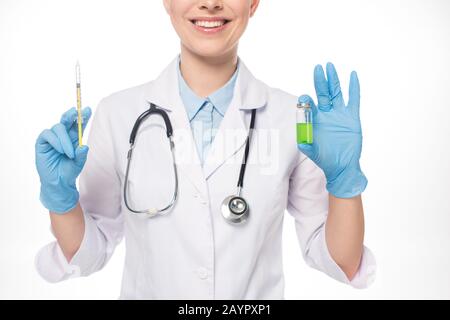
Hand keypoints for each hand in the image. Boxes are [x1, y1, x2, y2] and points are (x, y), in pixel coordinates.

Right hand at [35, 107, 91, 212]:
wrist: (58, 182)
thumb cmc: (69, 171)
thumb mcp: (78, 163)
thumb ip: (81, 155)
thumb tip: (84, 146)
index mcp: (74, 138)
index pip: (79, 125)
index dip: (83, 117)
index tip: (88, 109)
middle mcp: (63, 136)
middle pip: (67, 120)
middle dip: (72, 115)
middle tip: (77, 112)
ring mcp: (52, 138)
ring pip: (58, 128)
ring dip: (65, 139)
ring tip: (69, 153)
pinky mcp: (42, 142)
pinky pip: (47, 134)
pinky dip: (55, 141)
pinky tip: (60, 150)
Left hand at [297, 63, 366, 197]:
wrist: (341, 166)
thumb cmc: (325, 159)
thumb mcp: (313, 153)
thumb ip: (307, 146)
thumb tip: (301, 141)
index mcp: (314, 120)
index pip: (309, 105)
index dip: (307, 100)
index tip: (305, 97)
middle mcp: (326, 114)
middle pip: (322, 93)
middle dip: (320, 80)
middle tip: (318, 68)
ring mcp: (339, 114)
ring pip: (336, 93)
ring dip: (333, 80)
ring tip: (329, 66)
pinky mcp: (352, 117)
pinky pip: (353, 99)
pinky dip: (353, 87)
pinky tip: (352, 75)